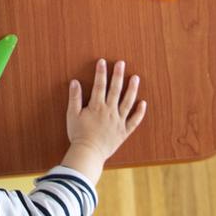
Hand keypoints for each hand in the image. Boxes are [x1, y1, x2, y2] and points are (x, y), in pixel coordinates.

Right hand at [62, 59, 145, 180]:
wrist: (89, 153)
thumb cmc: (78, 134)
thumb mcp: (72, 115)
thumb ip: (74, 98)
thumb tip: (75, 82)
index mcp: (97, 106)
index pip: (99, 85)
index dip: (101, 72)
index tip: (103, 62)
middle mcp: (110, 111)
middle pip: (115, 90)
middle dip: (118, 75)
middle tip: (122, 63)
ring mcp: (119, 121)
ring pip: (128, 102)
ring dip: (132, 89)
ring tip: (136, 78)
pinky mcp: (124, 131)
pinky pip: (134, 121)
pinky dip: (140, 112)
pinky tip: (143, 103)